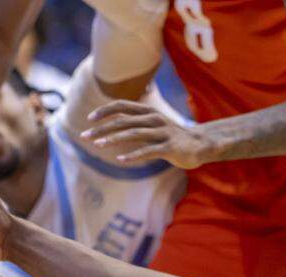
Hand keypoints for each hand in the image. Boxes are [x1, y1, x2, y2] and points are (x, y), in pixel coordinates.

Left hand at [82, 101, 209, 167]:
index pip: (122, 106)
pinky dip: (134, 155)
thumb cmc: (170, 137)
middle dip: (102, 128)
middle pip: (123, 121)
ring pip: (134, 134)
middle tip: (85, 136)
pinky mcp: (170, 147)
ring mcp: (163, 132)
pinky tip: (120, 160)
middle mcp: (154, 119)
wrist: (200, 145)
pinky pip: (149, 151)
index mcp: (148, 112)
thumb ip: (133, 124)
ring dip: (114, 139)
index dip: (104, 111)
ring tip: (98, 145)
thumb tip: (111, 126)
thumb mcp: (151, 127)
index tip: (89, 119)